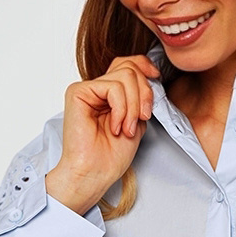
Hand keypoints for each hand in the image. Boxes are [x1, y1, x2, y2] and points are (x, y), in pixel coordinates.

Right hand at [45, 54, 160, 214]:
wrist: (95, 173)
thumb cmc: (112, 155)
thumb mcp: (137, 120)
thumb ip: (140, 98)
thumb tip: (151, 75)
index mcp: (110, 93)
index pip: (128, 63)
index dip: (145, 66)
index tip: (157, 78)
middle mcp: (97, 88)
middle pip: (130, 67)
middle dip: (144, 93)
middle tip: (143, 118)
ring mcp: (87, 88)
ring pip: (126, 76)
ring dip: (134, 106)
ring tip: (128, 128)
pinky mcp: (78, 92)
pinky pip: (113, 88)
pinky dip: (122, 109)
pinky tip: (116, 127)